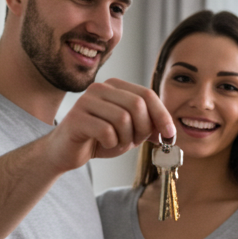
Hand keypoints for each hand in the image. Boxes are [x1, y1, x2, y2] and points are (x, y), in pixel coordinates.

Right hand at [44, 78, 174, 171]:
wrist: (67, 151)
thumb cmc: (100, 139)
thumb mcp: (131, 131)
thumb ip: (149, 126)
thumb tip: (170, 131)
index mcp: (115, 86)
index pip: (147, 94)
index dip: (162, 115)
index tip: (170, 135)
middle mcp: (100, 88)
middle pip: (137, 105)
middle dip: (143, 128)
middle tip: (135, 141)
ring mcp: (86, 101)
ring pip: (123, 118)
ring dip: (126, 138)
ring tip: (118, 143)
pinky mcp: (76, 118)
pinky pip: (106, 131)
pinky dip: (112, 143)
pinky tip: (104, 144)